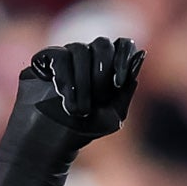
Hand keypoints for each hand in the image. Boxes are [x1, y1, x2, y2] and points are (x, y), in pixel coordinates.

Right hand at [25, 36, 143, 141]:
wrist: (51, 140)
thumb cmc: (84, 129)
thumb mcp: (113, 116)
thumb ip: (127, 90)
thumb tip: (140, 55)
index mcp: (108, 66)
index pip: (123, 45)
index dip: (123, 58)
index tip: (118, 83)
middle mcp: (89, 56)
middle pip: (102, 44)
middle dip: (101, 74)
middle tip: (97, 99)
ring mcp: (67, 55)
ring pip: (79, 50)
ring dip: (82, 84)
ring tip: (78, 110)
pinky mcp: (46, 59)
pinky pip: (59, 57)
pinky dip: (63, 79)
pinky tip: (61, 96)